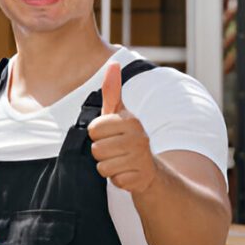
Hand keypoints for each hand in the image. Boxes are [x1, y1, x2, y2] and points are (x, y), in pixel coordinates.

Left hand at [87, 62, 157, 193]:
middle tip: (115, 151)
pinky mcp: (140, 179)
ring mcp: (141, 159)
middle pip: (96, 149)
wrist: (150, 170)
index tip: (110, 135)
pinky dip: (117, 180)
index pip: (93, 129)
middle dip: (101, 153)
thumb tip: (113, 63)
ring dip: (108, 167)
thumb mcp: (118, 114)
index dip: (97, 135)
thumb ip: (112, 91)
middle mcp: (138, 137)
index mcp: (130, 121)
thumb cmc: (127, 138)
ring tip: (120, 162)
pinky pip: (114, 181)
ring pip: (102, 167)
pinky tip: (127, 173)